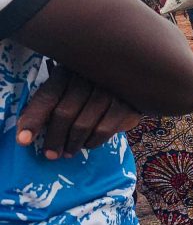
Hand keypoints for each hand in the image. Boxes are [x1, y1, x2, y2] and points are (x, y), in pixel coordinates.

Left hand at [16, 66, 140, 158]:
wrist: (135, 81)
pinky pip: (104, 129)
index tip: (24, 140)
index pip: (47, 97)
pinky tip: (88, 145)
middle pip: (64, 113)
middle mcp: (88, 77)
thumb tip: (30, 133)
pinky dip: (93, 142)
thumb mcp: (70, 88)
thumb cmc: (94, 88)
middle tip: (51, 154)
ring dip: (73, 143)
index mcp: (68, 71)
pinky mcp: (126, 103)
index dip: (33, 120)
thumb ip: (54, 104)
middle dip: (54, 138)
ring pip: (83, 124)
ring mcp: (109, 90)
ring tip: (68, 152)